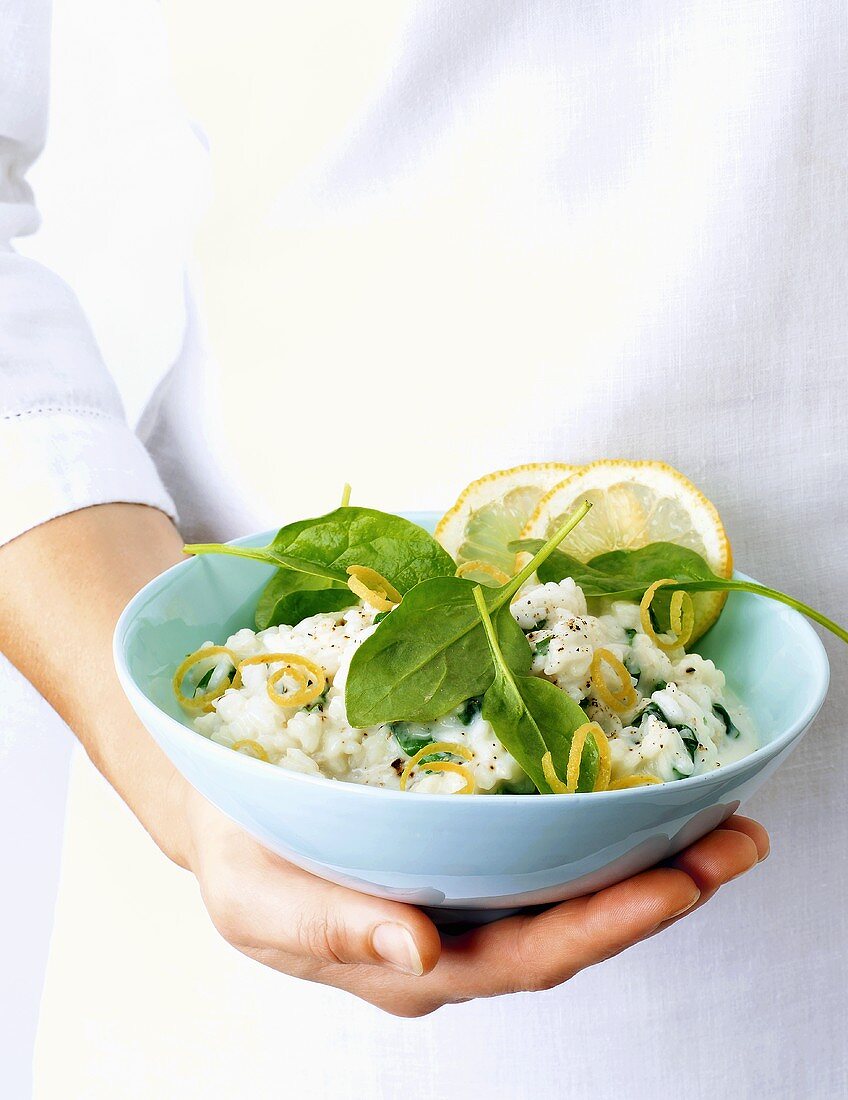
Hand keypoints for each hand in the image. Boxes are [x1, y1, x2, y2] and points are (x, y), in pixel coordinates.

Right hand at [187, 790, 768, 1017]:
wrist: (230, 804)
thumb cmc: (238, 853)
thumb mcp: (258, 896)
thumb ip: (332, 928)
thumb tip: (413, 948)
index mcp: (414, 963)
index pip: (525, 957)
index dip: (605, 926)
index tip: (676, 885)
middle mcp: (458, 934)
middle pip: (573, 925)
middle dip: (662, 890)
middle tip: (738, 842)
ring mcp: (469, 890)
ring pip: (572, 887)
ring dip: (653, 856)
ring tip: (721, 816)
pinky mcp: (470, 844)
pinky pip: (549, 844)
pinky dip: (604, 822)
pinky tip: (643, 789)